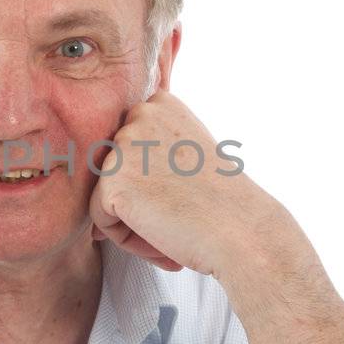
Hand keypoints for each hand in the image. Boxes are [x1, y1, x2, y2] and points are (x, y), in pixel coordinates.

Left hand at [88, 89, 284, 277]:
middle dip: (141, 199)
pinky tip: (162, 239)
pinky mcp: (112, 183)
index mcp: (161, 104)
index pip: (129, 147)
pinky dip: (127, 239)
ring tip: (173, 229)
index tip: (181, 192)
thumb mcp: (191, 150)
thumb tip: (116, 168)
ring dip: (134, 220)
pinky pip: (101, 220)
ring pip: (106, 195)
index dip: (152, 179)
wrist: (242, 231)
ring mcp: (123, 148)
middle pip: (115, 170)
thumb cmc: (223, 202)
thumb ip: (155, 145)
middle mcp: (139, 116)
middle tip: (180, 214)